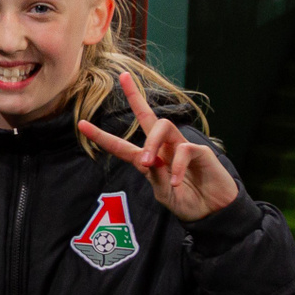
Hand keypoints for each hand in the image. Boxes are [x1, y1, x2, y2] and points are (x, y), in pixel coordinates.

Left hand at [78, 74, 238, 221]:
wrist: (213, 213)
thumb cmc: (188, 202)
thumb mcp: (163, 194)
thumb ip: (154, 177)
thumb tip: (147, 159)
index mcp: (151, 160)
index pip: (123, 145)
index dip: (102, 136)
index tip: (81, 123)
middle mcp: (165, 148)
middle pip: (148, 117)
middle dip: (135, 97)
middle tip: (124, 81)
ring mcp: (183, 147)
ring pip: (163, 127)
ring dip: (152, 143)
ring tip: (149, 163)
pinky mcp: (200, 152)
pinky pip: (185, 150)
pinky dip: (177, 167)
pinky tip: (175, 183)